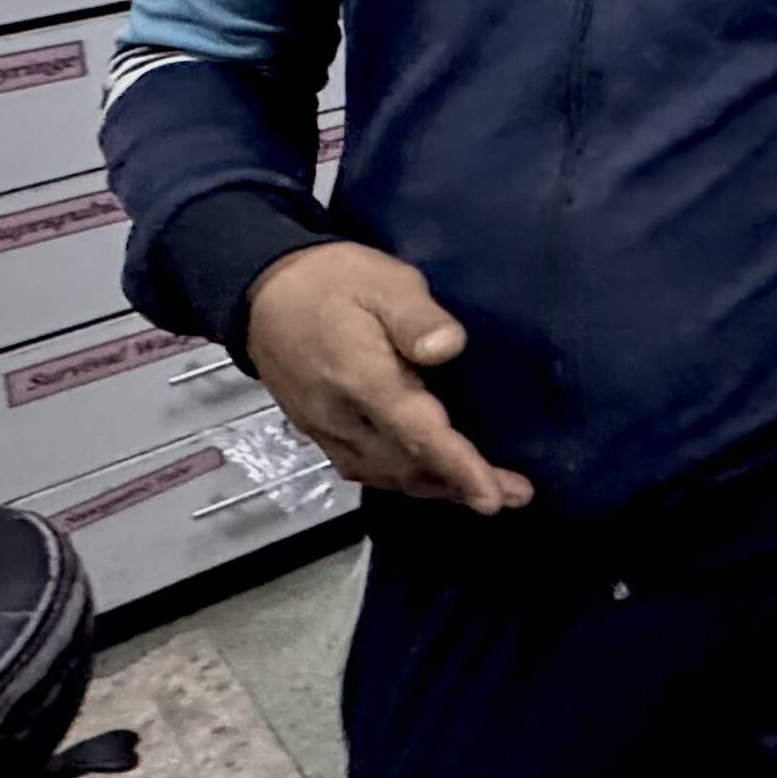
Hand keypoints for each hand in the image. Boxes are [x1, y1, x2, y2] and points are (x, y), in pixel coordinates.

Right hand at [241, 240, 532, 513]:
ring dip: (435, 488)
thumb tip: (448, 347)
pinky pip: (364, 467)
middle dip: (460, 485)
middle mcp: (341, 417)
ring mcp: (325, 429)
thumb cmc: (332, 280)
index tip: (493, 497)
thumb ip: (416, 317)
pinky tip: (428, 478)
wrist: (262, 292)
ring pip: (385, 474)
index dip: (459, 467)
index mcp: (362, 379)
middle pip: (406, 466)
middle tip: (515, 495)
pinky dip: (403, 479)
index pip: (418, 434)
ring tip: (484, 492)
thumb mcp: (383, 280)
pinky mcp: (317, 431)